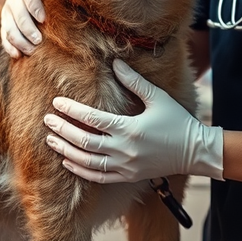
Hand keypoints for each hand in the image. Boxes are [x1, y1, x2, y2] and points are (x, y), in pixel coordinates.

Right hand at [0, 0, 45, 57]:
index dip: (34, 7)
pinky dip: (9, 47)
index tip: (43, 19)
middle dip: (28, 29)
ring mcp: (7, 13)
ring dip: (20, 41)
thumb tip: (78, 3)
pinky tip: (17, 55)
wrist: (32, 1)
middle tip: (38, 41)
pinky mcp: (4, 25)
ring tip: (31, 50)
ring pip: (9, 28)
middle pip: (18, 15)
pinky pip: (4, 38)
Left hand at [43, 59, 223, 183]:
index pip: (92, 119)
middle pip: (84, 142)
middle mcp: (124, 150)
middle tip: (47, 120)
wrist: (194, 151)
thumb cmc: (176, 121)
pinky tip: (67, 161)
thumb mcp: (157, 97)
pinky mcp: (127, 177)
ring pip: (87, 162)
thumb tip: (115, 63)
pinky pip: (98, 177)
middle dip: (63, 130)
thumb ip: (134, 82)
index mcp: (129, 128)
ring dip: (66, 151)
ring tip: (51, 139)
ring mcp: (124, 166)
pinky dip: (80, 170)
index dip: (72, 110)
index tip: (56, 103)